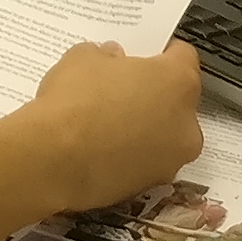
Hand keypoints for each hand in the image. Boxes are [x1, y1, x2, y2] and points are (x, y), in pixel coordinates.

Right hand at [18, 42, 208, 213]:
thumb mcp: (82, 58)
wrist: (54, 161)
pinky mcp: (150, 187)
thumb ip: (106, 55)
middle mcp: (186, 124)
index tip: (140, 56)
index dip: (160, 53)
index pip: (183, 56)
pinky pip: (145, 162)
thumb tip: (112, 60)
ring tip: (107, 123)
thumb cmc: (75, 102)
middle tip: (121, 89)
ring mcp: (171, 161)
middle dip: (154, 95)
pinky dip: (130, 155)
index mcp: (178, 82)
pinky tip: (100, 149)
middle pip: (177, 101)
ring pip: (164, 136)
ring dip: (144, 128)